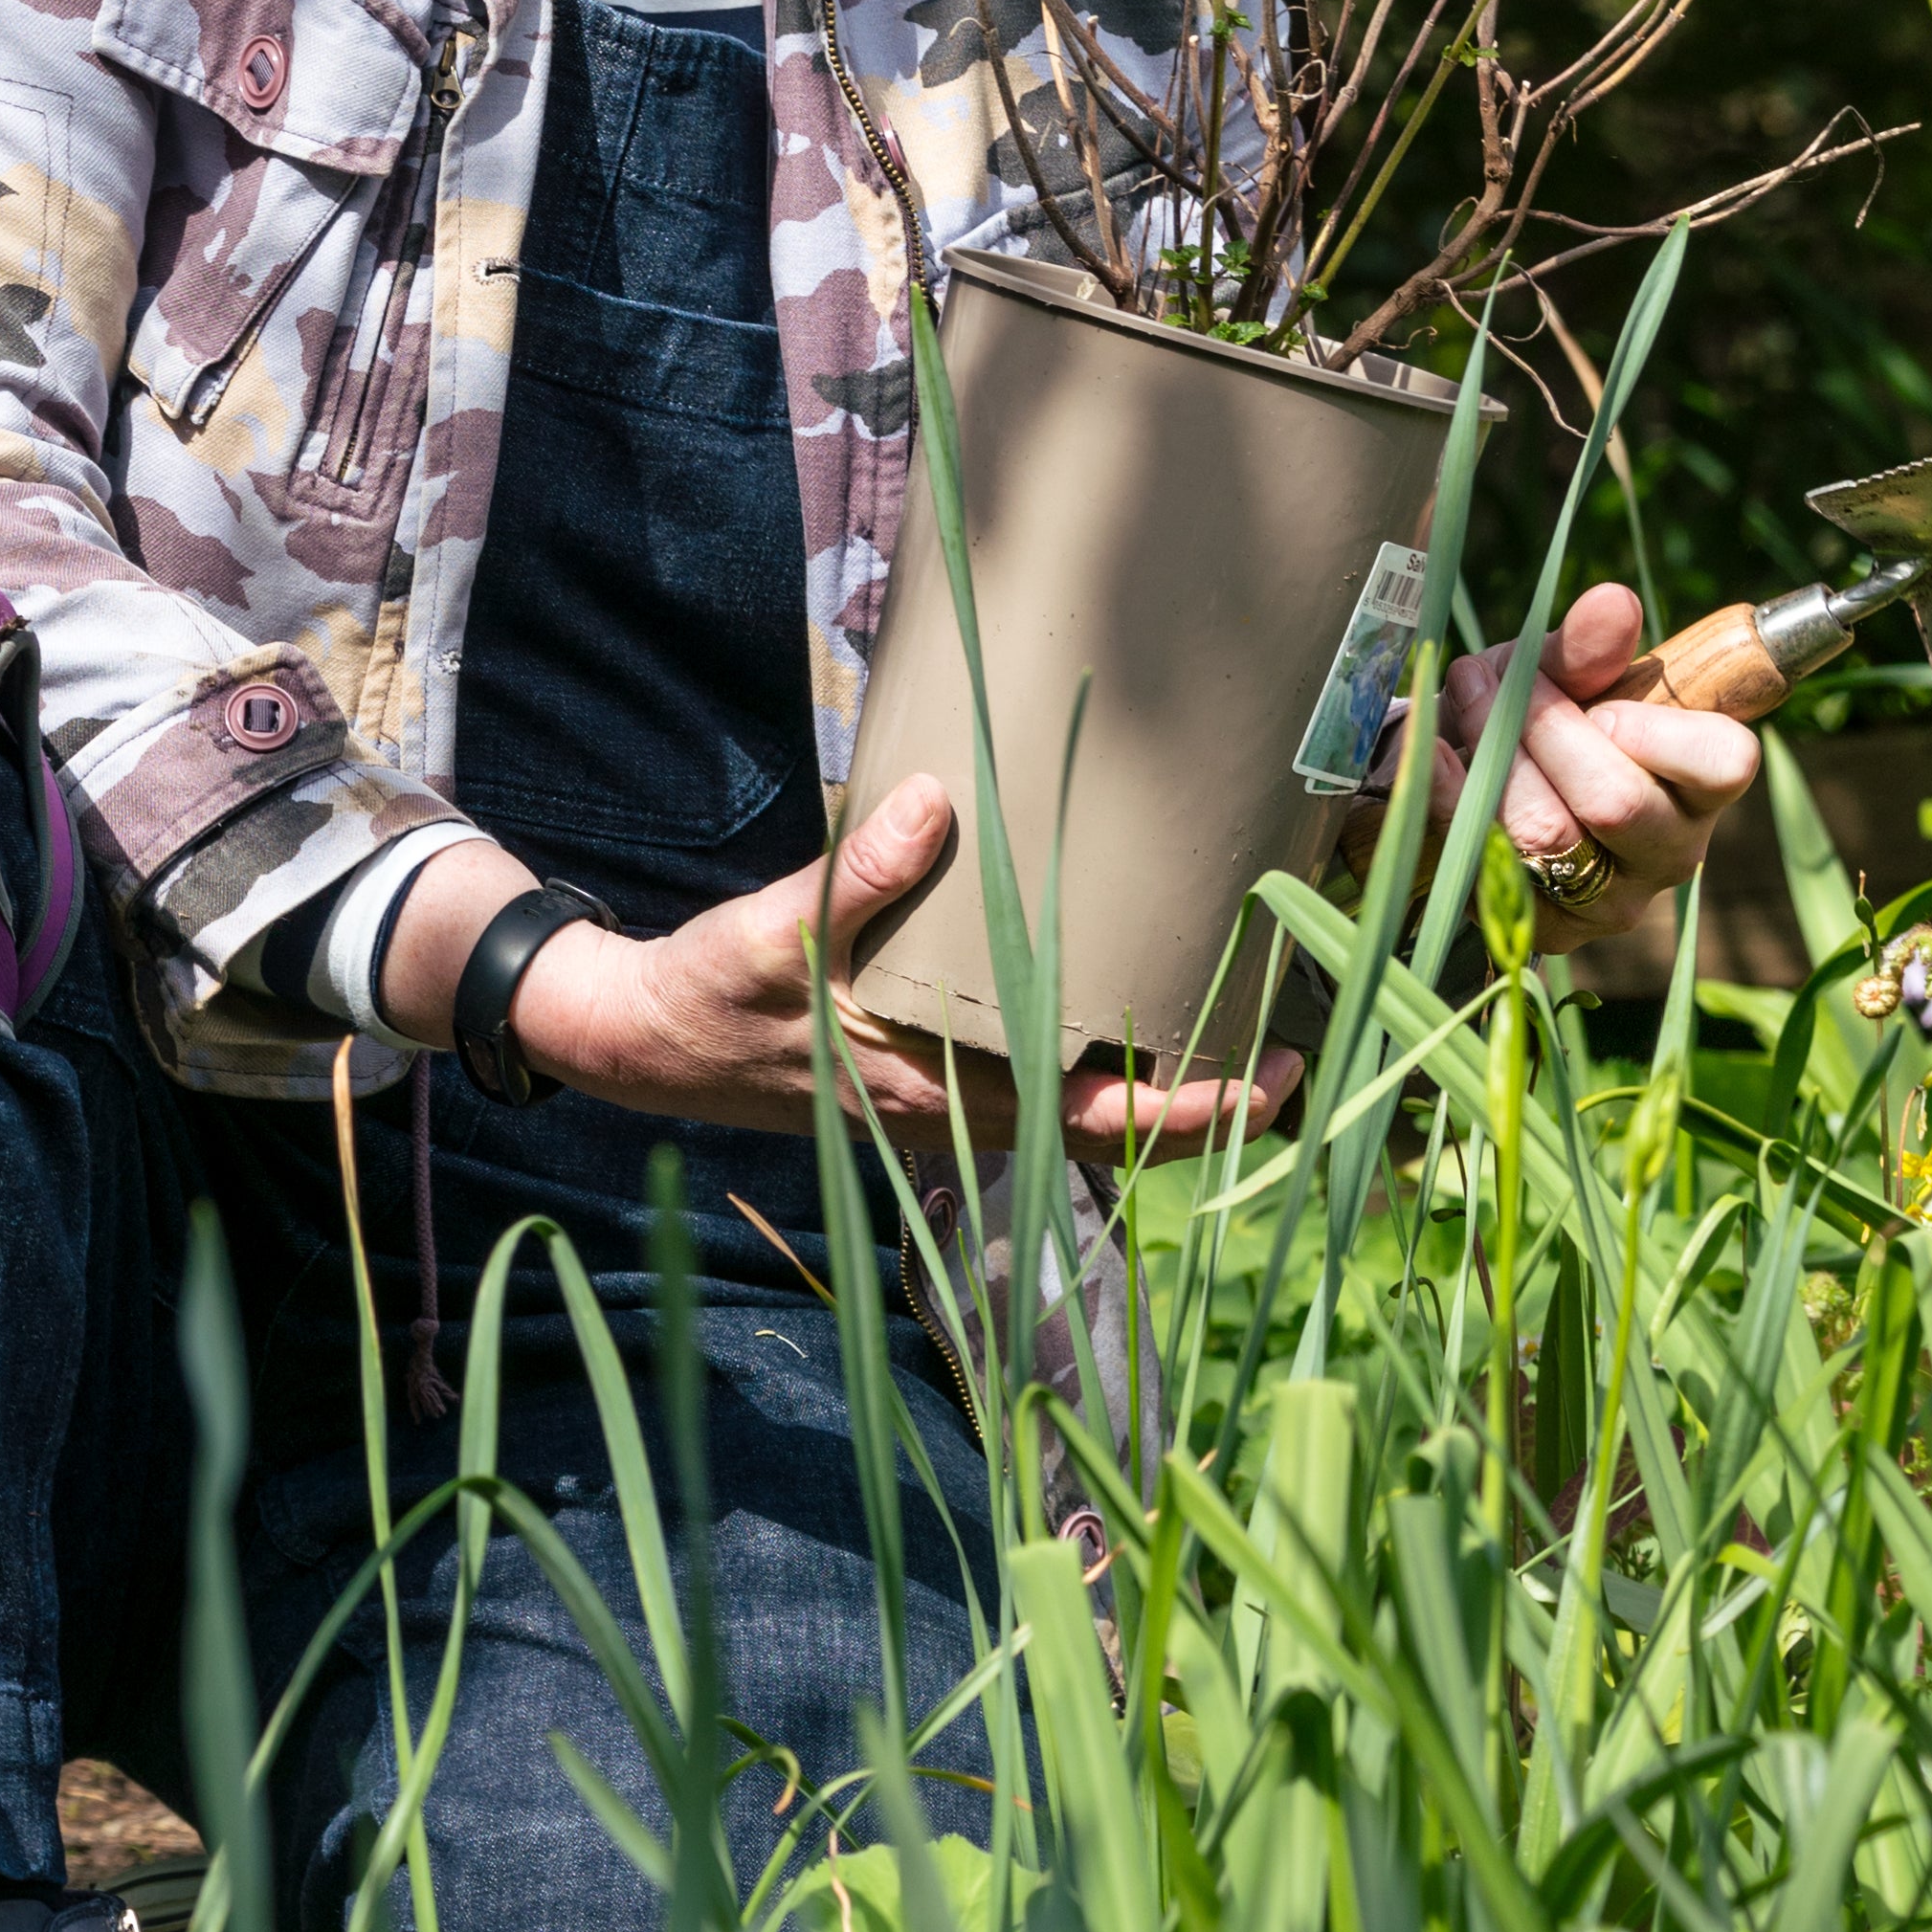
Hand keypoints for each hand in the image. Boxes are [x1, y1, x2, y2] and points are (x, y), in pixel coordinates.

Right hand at [383, 792, 1302, 1164]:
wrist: (639, 1038)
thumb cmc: (707, 992)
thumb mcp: (773, 931)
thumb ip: (855, 874)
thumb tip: (939, 804)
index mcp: (933, 1086)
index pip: (1087, 1122)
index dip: (1182, 1110)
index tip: (1260, 1084)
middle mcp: (952, 1107)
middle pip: (1106, 1127)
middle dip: (1201, 1099)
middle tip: (1291, 1049)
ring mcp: (941, 1095)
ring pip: (1075, 1109)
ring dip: (1153, 1080)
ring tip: (1231, 1019)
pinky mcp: (923, 1067)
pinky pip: (1032, 1078)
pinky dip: (1090, 1056)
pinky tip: (1120, 1002)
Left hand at [1434, 581, 1757, 955]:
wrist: (1487, 772)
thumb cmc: (1550, 713)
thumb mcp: (1569, 669)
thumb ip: (1590, 645)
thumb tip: (1612, 604)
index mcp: (1703, 783)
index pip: (1725, 763)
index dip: (1656, 730)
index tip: (1603, 704)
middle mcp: (1673, 852)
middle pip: (1613, 800)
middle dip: (1539, 726)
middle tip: (1487, 675)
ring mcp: (1613, 901)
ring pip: (1546, 834)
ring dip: (1491, 755)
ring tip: (1464, 699)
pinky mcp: (1552, 931)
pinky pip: (1492, 867)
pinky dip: (1455, 802)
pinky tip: (1440, 757)